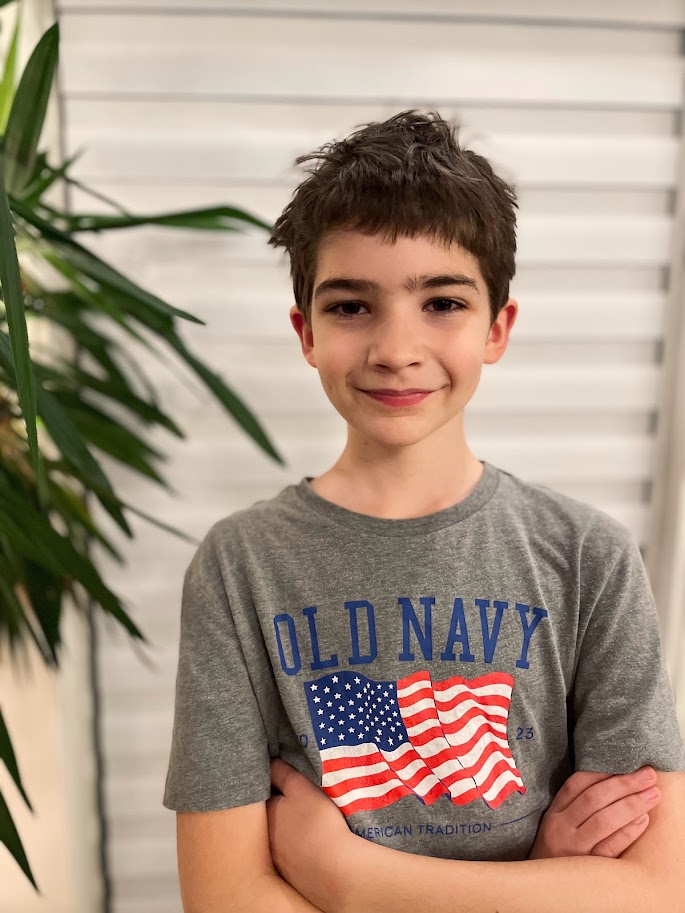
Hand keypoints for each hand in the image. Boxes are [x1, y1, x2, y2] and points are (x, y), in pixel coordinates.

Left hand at [266, 757, 355, 910]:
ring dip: (291, 834)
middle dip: (282, 812)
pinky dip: (300, 853)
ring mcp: (277, 862)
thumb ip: (282, 773)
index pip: (265, 795)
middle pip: (272, 819)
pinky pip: (294, 859)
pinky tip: (315, 850)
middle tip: (301, 806)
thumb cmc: (319, 823)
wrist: (336, 872)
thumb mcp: (301, 788)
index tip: (288, 785)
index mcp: (266, 814)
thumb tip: (268, 762)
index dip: (277, 788)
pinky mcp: (291, 879)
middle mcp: (265, 840)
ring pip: (282, 840)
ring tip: (310, 828)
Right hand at [529, 767, 661, 858]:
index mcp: (554, 813)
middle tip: (648, 775)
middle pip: (594, 799)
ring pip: (604, 820)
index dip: (602, 772)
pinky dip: (628, 832)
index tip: (625, 764)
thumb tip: (613, 781)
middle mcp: (561, 828)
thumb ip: (576, 806)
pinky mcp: (587, 867)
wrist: (545, 887)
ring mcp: (574, 848)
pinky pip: (610, 847)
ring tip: (653, 794)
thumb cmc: (558, 851)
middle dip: (624, 783)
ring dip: (632, 804)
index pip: (577, 784)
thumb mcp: (558, 825)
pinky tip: (643, 820)